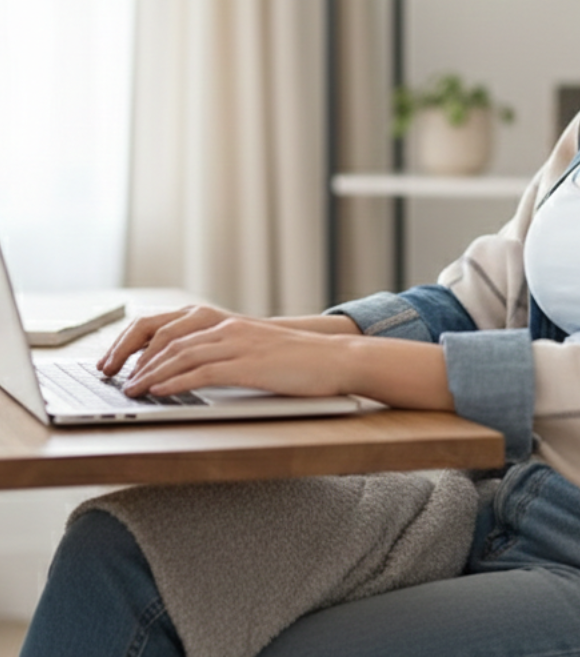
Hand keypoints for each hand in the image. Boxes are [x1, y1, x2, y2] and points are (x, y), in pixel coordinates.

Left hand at [99, 306, 362, 378]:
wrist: (336, 359)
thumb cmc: (299, 361)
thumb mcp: (255, 350)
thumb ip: (223, 354)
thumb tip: (187, 372)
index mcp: (226, 320)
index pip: (167, 324)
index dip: (136, 341)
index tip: (115, 361)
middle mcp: (227, 326)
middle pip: (165, 336)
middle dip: (131, 357)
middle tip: (110, 377)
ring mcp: (238, 343)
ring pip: (179, 354)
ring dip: (148, 374)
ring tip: (128, 390)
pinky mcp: (248, 364)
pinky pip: (201, 371)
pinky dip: (173, 382)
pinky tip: (158, 393)